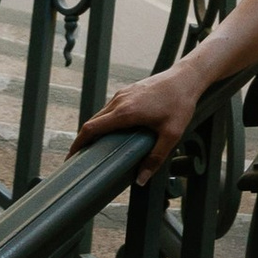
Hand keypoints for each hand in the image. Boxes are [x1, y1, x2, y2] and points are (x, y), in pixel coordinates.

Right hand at [76, 64, 200, 179]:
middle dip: (83, 140)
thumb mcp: (171, 135)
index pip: (91, 128)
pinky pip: (110, 108)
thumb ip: (155, 158)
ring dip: (94, 130)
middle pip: (93, 122)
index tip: (71, 157)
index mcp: (125, 112)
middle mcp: (119, 101)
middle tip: (80, 159)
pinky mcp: (128, 91)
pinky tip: (112, 131)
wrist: (186, 77)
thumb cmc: (180, 104)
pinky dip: (104, 121)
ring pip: (101, 114)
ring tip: (94, 148)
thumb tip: (141, 180)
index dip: (78, 144)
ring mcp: (123, 94)